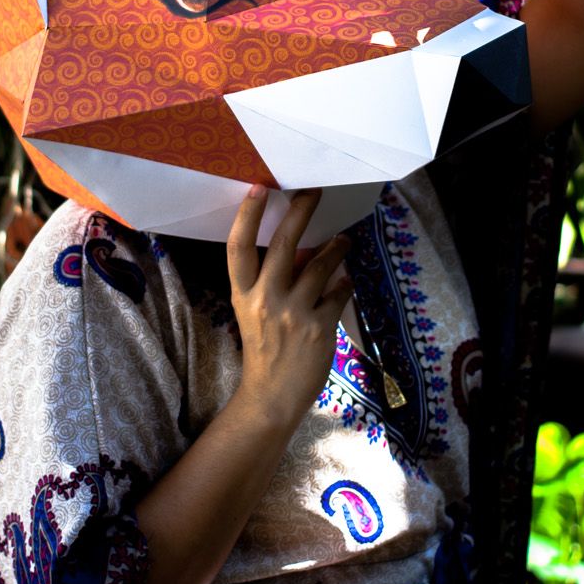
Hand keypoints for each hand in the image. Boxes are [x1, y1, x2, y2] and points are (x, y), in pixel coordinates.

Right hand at [227, 187, 351, 429]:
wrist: (271, 396)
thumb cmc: (263, 348)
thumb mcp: (256, 311)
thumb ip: (274, 280)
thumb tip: (303, 247)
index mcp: (242, 294)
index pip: (238, 247)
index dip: (247, 215)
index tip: (258, 187)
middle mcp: (265, 299)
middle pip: (283, 244)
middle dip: (301, 211)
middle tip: (314, 191)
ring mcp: (293, 314)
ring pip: (320, 264)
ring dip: (335, 247)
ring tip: (344, 240)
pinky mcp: (318, 329)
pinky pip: (338, 293)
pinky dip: (344, 283)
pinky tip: (345, 281)